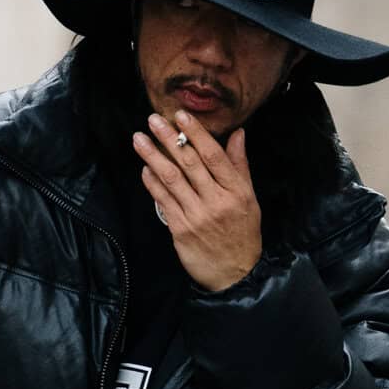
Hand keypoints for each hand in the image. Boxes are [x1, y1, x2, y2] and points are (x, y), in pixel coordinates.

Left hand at [133, 111, 262, 292]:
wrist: (234, 274)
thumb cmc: (242, 233)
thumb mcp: (249, 198)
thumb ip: (240, 165)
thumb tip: (237, 133)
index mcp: (236, 191)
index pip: (213, 155)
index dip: (195, 134)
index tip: (180, 115)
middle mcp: (217, 201)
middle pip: (189, 163)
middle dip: (169, 138)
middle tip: (153, 119)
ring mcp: (197, 216)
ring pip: (171, 179)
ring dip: (152, 156)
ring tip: (139, 139)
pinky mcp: (181, 230)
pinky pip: (163, 201)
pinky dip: (152, 183)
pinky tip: (145, 168)